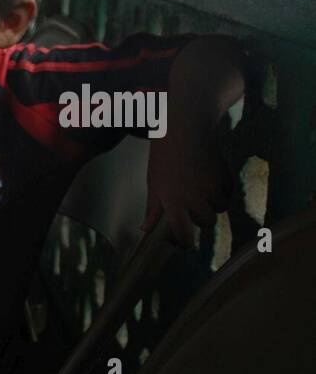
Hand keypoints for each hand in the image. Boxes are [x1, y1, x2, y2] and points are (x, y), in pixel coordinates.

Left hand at [143, 121, 231, 247]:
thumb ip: (153, 209)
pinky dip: (221, 193)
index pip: (183, 232)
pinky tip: (210, 181)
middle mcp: (195, 198)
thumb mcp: (153, 183)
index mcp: (173, 201)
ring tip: (199, 190)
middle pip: (205, 223)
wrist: (185, 129)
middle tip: (190, 209)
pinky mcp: (226, 177)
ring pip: (218, 209)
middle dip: (198, 220)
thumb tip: (146, 230)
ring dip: (211, 206)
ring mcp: (213, 188)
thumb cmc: (164, 157)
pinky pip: (228, 195)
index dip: (184, 242)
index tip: (184, 244)